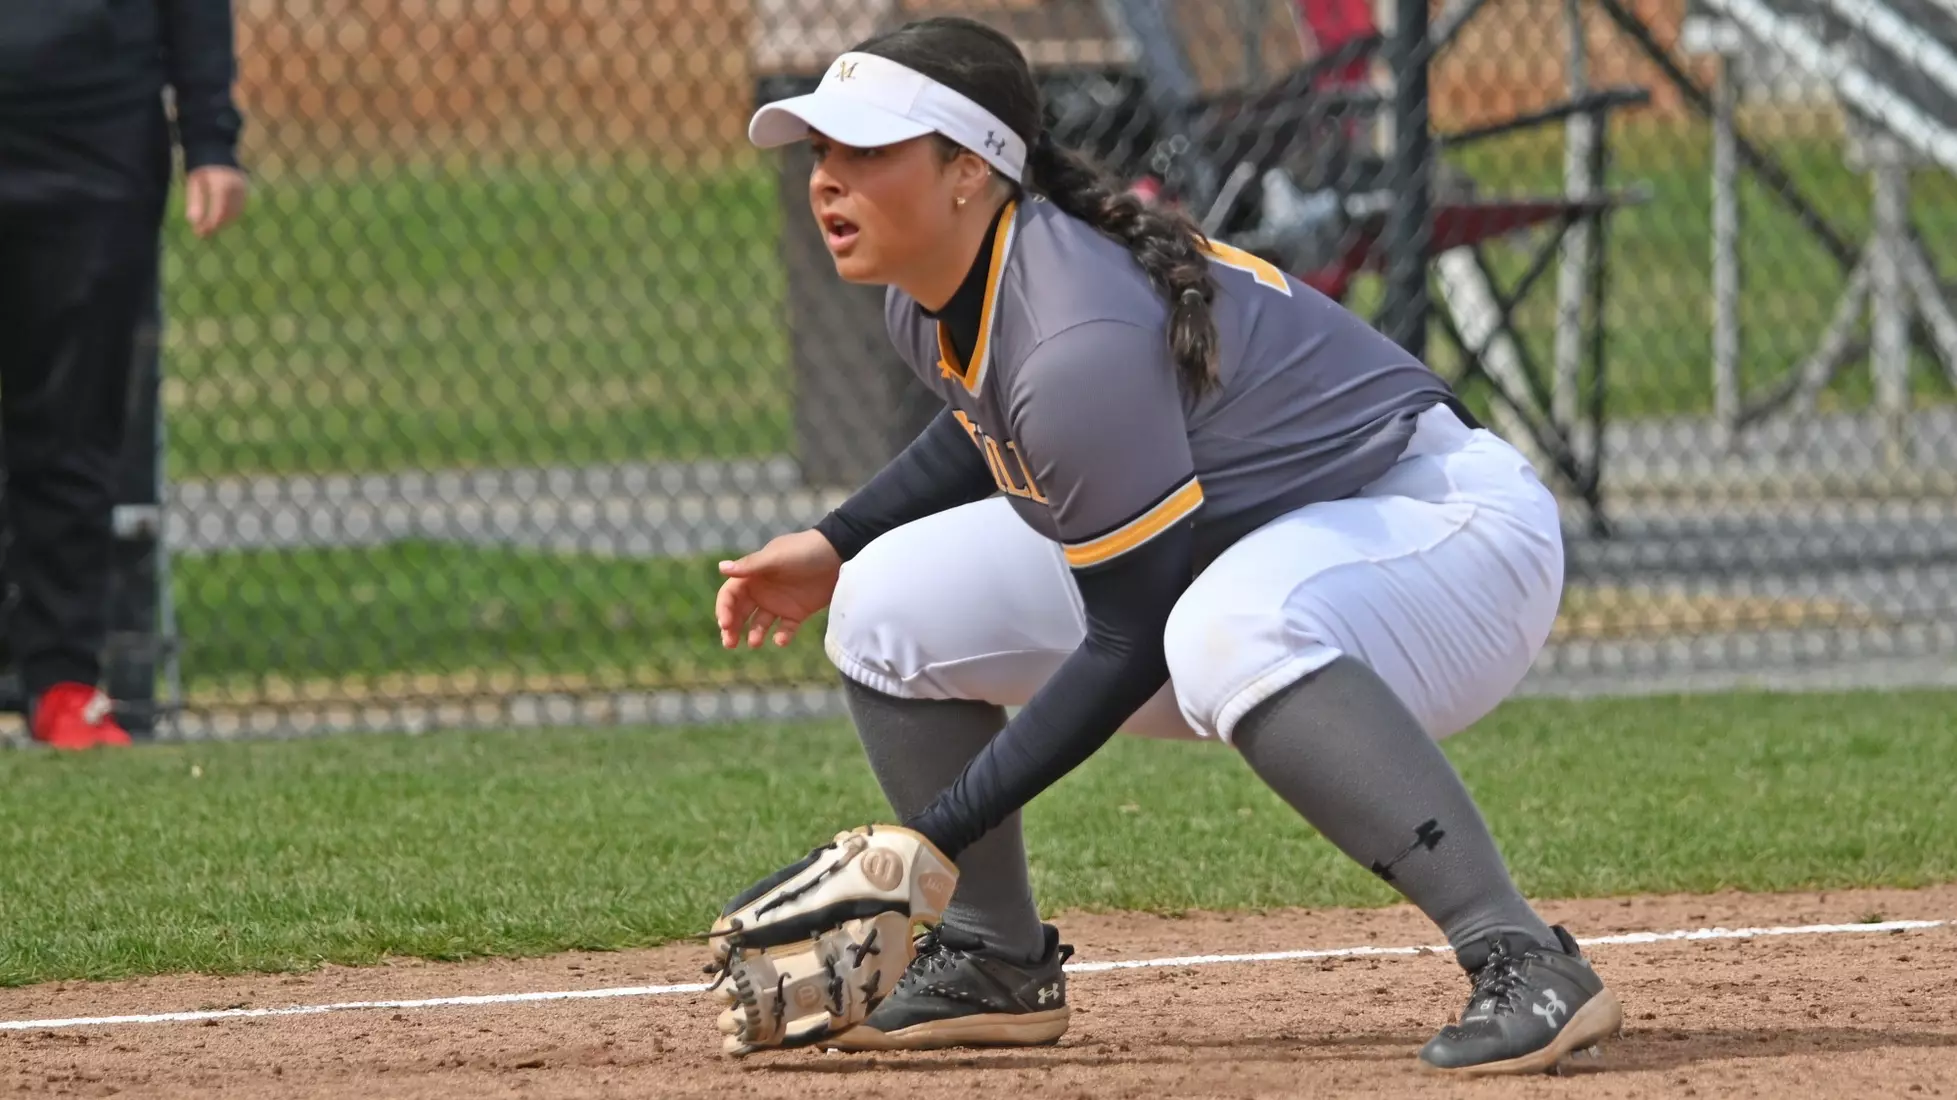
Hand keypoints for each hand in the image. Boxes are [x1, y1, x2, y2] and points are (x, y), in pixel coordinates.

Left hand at [184, 166, 249, 237]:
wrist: (216, 149)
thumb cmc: (201, 167)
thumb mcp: (194, 183)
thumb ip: (195, 202)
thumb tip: (194, 223)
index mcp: (222, 186)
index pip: (218, 212)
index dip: (210, 225)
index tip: (199, 233)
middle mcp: (236, 188)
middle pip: (228, 214)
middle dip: (215, 225)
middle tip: (202, 234)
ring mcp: (243, 189)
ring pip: (235, 212)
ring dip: (223, 222)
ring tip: (208, 228)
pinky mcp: (245, 190)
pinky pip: (239, 207)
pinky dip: (229, 215)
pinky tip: (218, 219)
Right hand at [714, 529, 842, 648]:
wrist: (839, 554)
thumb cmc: (804, 551)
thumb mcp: (776, 558)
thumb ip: (751, 566)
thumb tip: (721, 567)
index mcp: (753, 576)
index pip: (730, 595)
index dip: (724, 609)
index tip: (725, 624)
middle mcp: (762, 591)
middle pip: (739, 613)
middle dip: (732, 628)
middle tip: (729, 644)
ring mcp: (779, 603)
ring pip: (759, 624)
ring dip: (754, 635)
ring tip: (755, 643)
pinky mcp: (797, 613)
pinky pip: (785, 629)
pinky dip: (782, 637)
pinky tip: (781, 640)